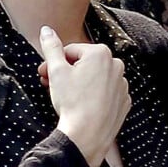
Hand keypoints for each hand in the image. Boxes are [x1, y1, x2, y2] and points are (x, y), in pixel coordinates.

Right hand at [39, 25, 130, 166]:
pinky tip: (82, 107)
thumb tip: (46, 29)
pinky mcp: (124, 102)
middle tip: (50, 85)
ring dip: (79, 84)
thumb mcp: (56, 71)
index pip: (70, 51)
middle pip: (83, 64)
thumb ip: (51, 47)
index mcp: (100, 53)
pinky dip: (94, 97)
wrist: (86, 137)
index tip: (44, 74)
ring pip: (94, 79)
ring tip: (66, 98)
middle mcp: (116, 65)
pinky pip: (105, 94)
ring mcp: (122, 84)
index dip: (54, 63)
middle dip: (65, 72)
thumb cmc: (72, 102)